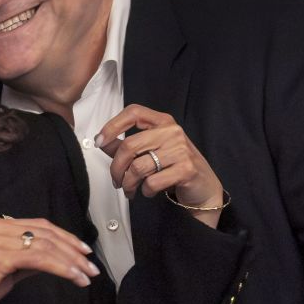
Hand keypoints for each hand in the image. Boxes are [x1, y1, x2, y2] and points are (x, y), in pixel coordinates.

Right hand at [0, 217, 99, 303]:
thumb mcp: (5, 268)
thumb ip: (27, 260)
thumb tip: (53, 260)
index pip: (40, 226)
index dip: (66, 237)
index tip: (84, 251)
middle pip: (46, 234)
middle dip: (73, 250)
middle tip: (91, 267)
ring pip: (45, 245)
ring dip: (71, 261)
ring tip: (86, 275)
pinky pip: (38, 259)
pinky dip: (60, 267)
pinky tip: (73, 277)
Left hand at [95, 105, 223, 222]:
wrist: (204, 186)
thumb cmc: (176, 167)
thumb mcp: (151, 151)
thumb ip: (126, 146)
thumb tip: (102, 142)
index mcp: (163, 122)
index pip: (133, 112)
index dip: (112, 125)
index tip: (100, 141)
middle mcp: (172, 132)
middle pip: (129, 146)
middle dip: (116, 168)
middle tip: (116, 180)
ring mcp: (181, 150)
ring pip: (138, 167)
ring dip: (128, 184)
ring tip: (131, 189)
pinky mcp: (186, 169)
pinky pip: (151, 182)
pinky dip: (145, 191)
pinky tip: (149, 191)